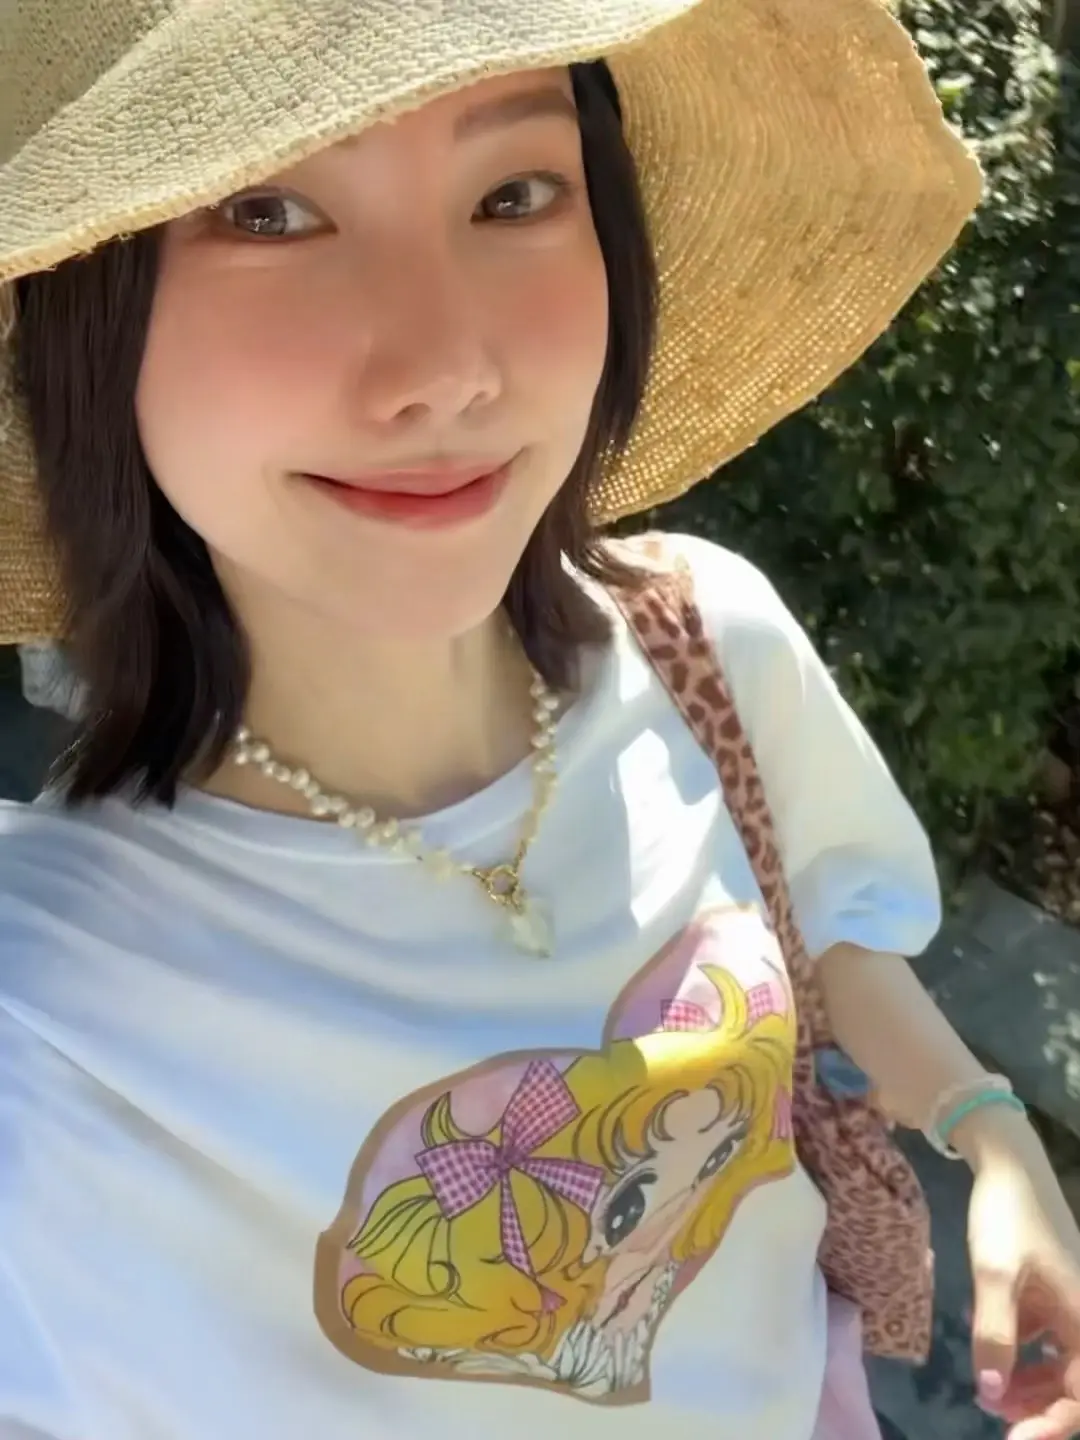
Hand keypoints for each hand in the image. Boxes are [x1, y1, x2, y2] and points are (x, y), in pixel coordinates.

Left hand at [964, 1113, 1079, 1439]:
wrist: (1006, 1161)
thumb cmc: (1005, 1215)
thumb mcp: (994, 1275)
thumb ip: (995, 1335)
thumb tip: (994, 1395)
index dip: (1054, 1422)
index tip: (1016, 1437)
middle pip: (1073, 1383)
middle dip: (1039, 1407)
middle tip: (996, 1417)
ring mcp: (1066, 1303)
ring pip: (1059, 1363)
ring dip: (1030, 1385)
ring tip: (991, 1394)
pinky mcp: (1048, 1291)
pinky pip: (1045, 1340)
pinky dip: (1023, 1357)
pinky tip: (995, 1356)